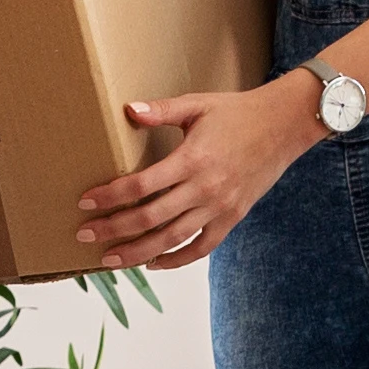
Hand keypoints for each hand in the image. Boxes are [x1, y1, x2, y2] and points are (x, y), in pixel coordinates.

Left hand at [78, 73, 320, 268]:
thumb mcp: (197, 105)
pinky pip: (201, 248)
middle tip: (85, 235)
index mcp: (192, 159)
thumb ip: (161, 110)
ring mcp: (219, 207)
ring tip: (111, 259)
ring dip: (137, 252)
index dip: (109, 196)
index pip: (140, 185)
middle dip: (113, 229)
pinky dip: (177, 260)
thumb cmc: (237, 112)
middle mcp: (204, 189)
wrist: (284, 126)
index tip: (85, 203)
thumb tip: (128, 110)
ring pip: (172, 239)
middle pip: (150, 218)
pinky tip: (154, 263)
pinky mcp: (232, 218)